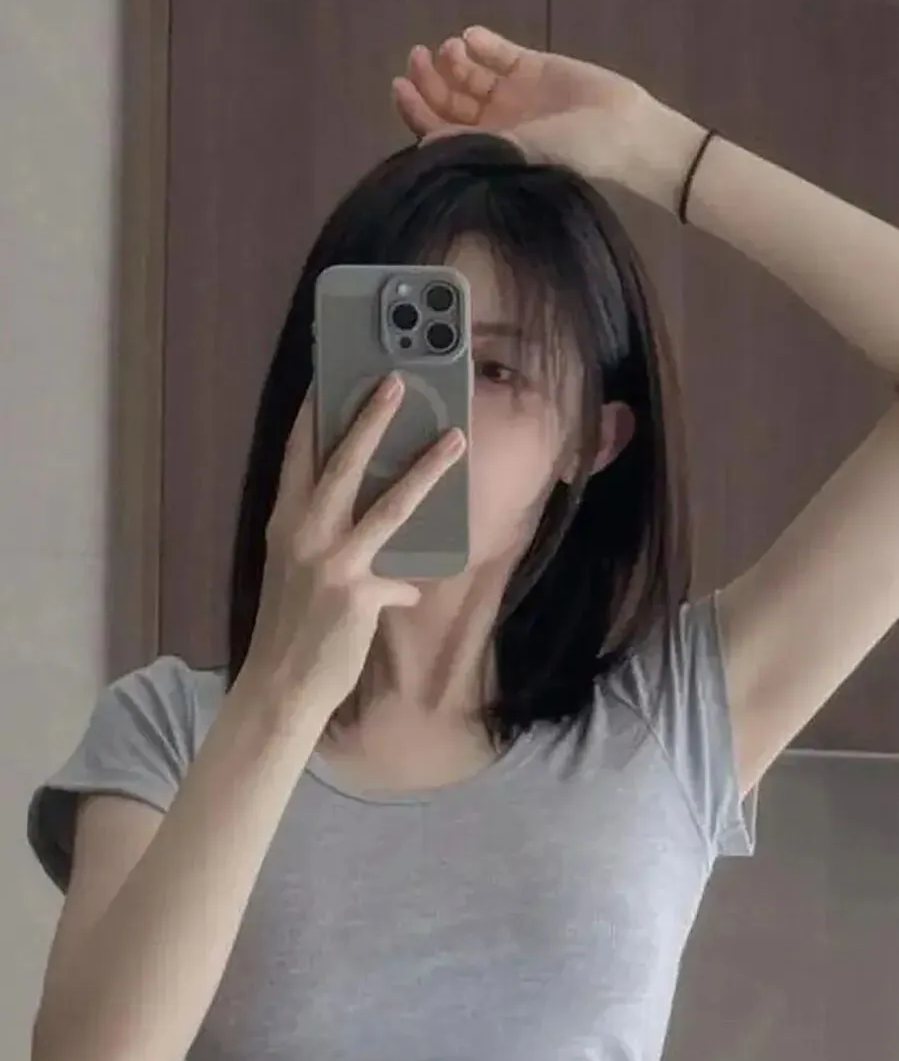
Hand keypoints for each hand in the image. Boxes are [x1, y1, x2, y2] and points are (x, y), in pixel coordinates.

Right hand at [243, 382, 464, 722]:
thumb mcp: (296, 572)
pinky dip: (405, 589)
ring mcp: (331, 562)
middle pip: (344, 462)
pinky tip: (408, 598)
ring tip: (455, 438)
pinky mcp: (357, 593)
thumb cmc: (290, 628)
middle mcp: (303, 534)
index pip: (299, 455)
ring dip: (426, 468)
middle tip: (398, 381)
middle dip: (372, 417)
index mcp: (284, 522)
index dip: (313, 413)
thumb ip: (325, 541)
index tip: (328, 375)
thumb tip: (367, 531)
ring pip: (389, 504)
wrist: (281, 685)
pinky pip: (399, 580)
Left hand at [392, 27, 702, 208]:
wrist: (621, 130)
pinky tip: (473, 38)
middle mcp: (494, 122)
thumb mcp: (518, 152)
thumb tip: (426, 142)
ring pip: (469, 73)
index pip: (439, 129)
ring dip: (454, 59)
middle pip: (448, 99)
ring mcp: (513, 93)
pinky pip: (499, 53)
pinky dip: (483, 43)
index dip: (416, 108)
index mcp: (487, 148)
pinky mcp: (532, 66)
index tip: (399, 84)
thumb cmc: (573, 152)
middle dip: (429, 78)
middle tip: (418, 57)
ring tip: (454, 49)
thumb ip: (473, 144)